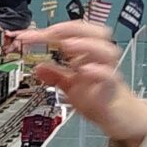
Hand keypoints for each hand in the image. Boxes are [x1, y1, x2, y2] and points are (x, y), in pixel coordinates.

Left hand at [22, 22, 146, 145]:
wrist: (117, 118)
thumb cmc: (96, 98)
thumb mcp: (70, 86)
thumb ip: (55, 76)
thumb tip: (38, 67)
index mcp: (88, 55)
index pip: (73, 34)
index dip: (50, 32)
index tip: (28, 36)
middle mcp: (99, 60)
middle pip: (96, 33)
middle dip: (74, 28)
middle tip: (51, 32)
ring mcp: (107, 72)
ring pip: (105, 51)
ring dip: (86, 45)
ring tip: (68, 45)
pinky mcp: (111, 89)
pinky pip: (109, 76)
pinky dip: (98, 71)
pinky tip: (85, 70)